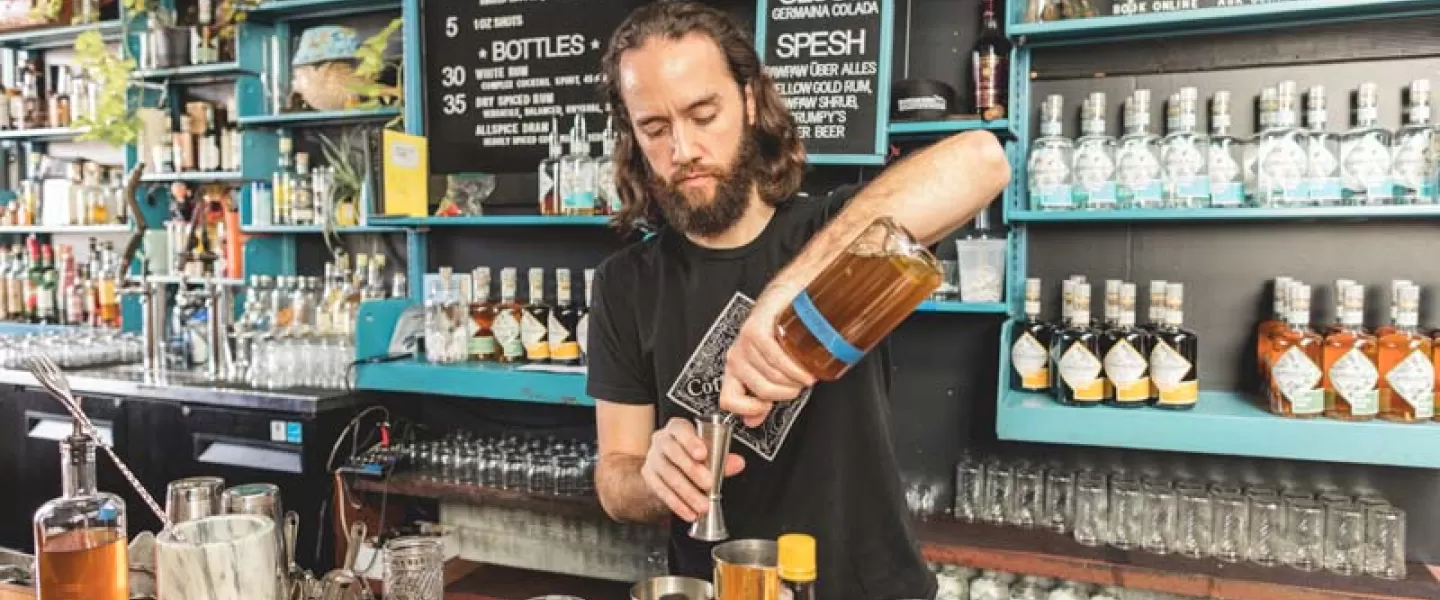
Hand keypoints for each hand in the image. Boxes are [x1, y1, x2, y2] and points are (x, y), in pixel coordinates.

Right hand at [641, 417, 745, 521]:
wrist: (667, 467)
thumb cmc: (690, 455)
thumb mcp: (707, 452)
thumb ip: (722, 458)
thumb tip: (738, 463)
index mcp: (677, 428)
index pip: (681, 430)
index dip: (691, 442)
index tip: (702, 454)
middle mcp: (662, 440)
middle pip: (673, 452)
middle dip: (692, 470)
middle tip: (708, 484)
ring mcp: (653, 458)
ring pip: (668, 475)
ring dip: (687, 493)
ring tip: (702, 505)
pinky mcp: (649, 477)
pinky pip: (662, 492)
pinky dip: (678, 504)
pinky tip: (690, 512)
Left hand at [719, 284, 816, 426]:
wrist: (788, 298)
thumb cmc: (781, 334)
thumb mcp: (770, 371)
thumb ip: (760, 399)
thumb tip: (753, 422)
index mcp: (735, 370)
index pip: (727, 400)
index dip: (749, 410)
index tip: (768, 406)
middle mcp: (736, 358)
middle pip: (761, 390)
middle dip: (787, 393)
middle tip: (799, 386)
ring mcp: (744, 343)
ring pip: (771, 375)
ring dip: (795, 380)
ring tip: (805, 374)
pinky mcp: (756, 329)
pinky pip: (775, 358)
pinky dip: (794, 368)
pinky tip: (804, 369)